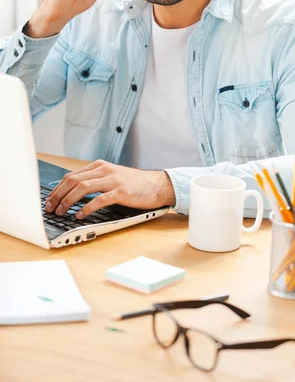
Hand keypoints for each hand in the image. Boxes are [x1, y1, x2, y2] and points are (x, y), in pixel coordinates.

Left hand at [44, 160, 175, 218]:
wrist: (158, 185)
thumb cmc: (135, 184)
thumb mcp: (112, 177)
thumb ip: (95, 180)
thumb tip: (73, 193)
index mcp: (100, 166)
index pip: (71, 175)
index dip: (57, 189)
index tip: (49, 201)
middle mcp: (104, 170)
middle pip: (73, 180)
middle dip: (58, 195)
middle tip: (50, 208)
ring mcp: (113, 180)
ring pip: (83, 188)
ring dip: (68, 201)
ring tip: (62, 212)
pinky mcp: (121, 191)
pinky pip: (99, 199)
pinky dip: (86, 208)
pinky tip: (80, 215)